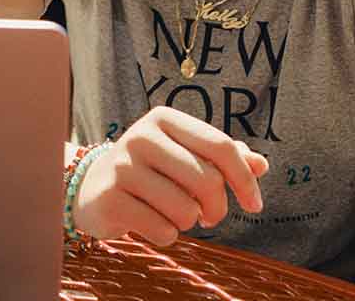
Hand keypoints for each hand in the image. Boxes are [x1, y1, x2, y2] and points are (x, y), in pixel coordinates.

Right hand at [74, 106, 269, 246]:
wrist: (93, 187)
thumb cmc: (151, 170)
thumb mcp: (184, 155)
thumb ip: (222, 157)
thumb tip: (261, 164)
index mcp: (164, 119)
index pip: (221, 146)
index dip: (246, 179)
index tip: (255, 204)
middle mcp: (141, 137)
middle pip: (208, 180)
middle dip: (218, 207)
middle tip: (209, 215)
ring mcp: (123, 168)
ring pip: (186, 210)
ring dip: (188, 222)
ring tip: (173, 213)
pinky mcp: (111, 199)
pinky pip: (163, 230)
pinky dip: (166, 235)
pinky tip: (152, 222)